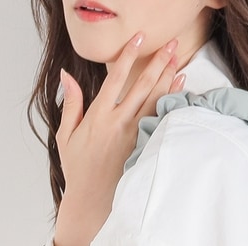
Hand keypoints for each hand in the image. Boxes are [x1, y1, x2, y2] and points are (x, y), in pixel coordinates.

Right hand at [53, 32, 185, 245]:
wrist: (93, 204)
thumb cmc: (79, 172)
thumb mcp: (66, 136)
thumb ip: (71, 104)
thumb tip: (66, 76)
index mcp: (98, 117)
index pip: (116, 78)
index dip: (128, 55)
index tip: (139, 38)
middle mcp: (118, 124)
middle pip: (142, 86)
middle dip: (158, 62)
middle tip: (171, 43)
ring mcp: (134, 137)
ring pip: (155, 102)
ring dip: (168, 79)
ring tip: (179, 60)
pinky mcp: (144, 149)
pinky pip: (161, 121)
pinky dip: (172, 104)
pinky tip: (181, 90)